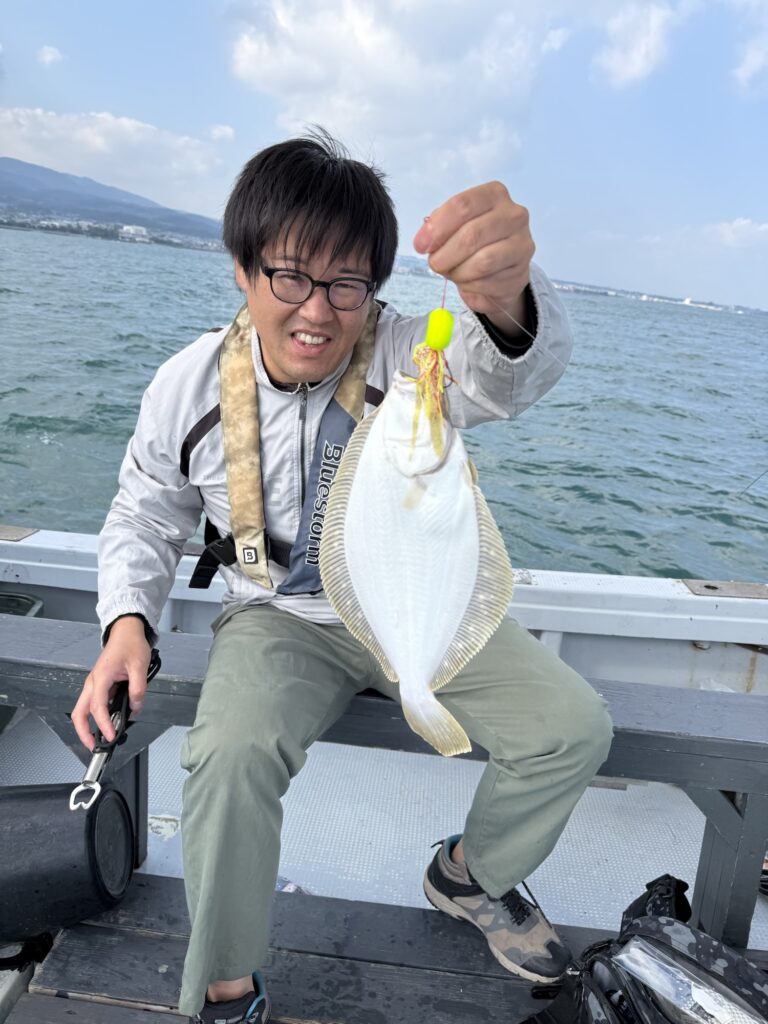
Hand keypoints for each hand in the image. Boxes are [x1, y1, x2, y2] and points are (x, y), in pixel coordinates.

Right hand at [71, 617, 150, 751]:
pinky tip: (109, 723)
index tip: (111, 735)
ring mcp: (94, 684)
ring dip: (88, 726)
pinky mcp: (99, 685)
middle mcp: (93, 682)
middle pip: (79, 712)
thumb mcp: (139, 666)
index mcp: (101, 677)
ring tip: (100, 739)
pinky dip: (97, 716)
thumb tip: (134, 707)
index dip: (103, 723)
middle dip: (83, 732)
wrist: (126, 631)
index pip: (97, 706)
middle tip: (93, 746)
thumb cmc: (130, 644)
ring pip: (83, 709)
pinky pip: (94, 704)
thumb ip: (138, 689)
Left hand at [413, 181, 534, 335]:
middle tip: (435, 264)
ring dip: (458, 272)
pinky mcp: (521, 272)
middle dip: (445, 255)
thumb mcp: (456, 224)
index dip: (436, 228)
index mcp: (494, 194)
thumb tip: (424, 240)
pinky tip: (468, 281)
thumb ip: (439, 226)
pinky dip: (470, 286)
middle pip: (471, 235)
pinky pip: (488, 283)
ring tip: (451, 272)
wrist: (502, 267)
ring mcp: (522, 244)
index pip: (462, 205)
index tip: (420, 245)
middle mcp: (514, 215)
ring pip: (482, 262)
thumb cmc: (476, 241)